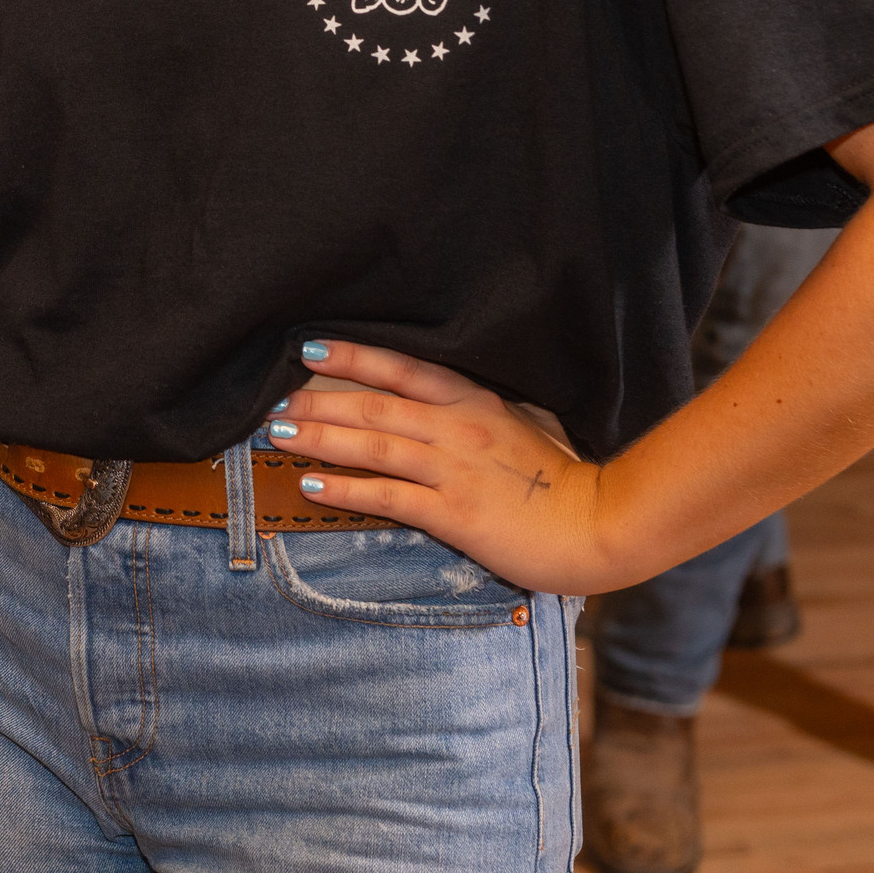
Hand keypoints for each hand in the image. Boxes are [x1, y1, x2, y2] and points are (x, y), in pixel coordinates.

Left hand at [263, 340, 616, 596]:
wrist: (598, 524)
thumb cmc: (562, 479)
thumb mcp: (521, 427)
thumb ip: (478, 413)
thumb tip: (434, 405)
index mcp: (475, 401)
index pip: (403, 369)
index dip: (354, 356)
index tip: (309, 348)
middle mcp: (459, 428)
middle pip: (375, 407)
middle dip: (319, 402)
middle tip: (275, 403)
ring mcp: (454, 469)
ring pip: (374, 446)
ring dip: (321, 438)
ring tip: (279, 435)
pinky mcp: (454, 513)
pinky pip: (388, 496)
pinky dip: (346, 489)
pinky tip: (312, 485)